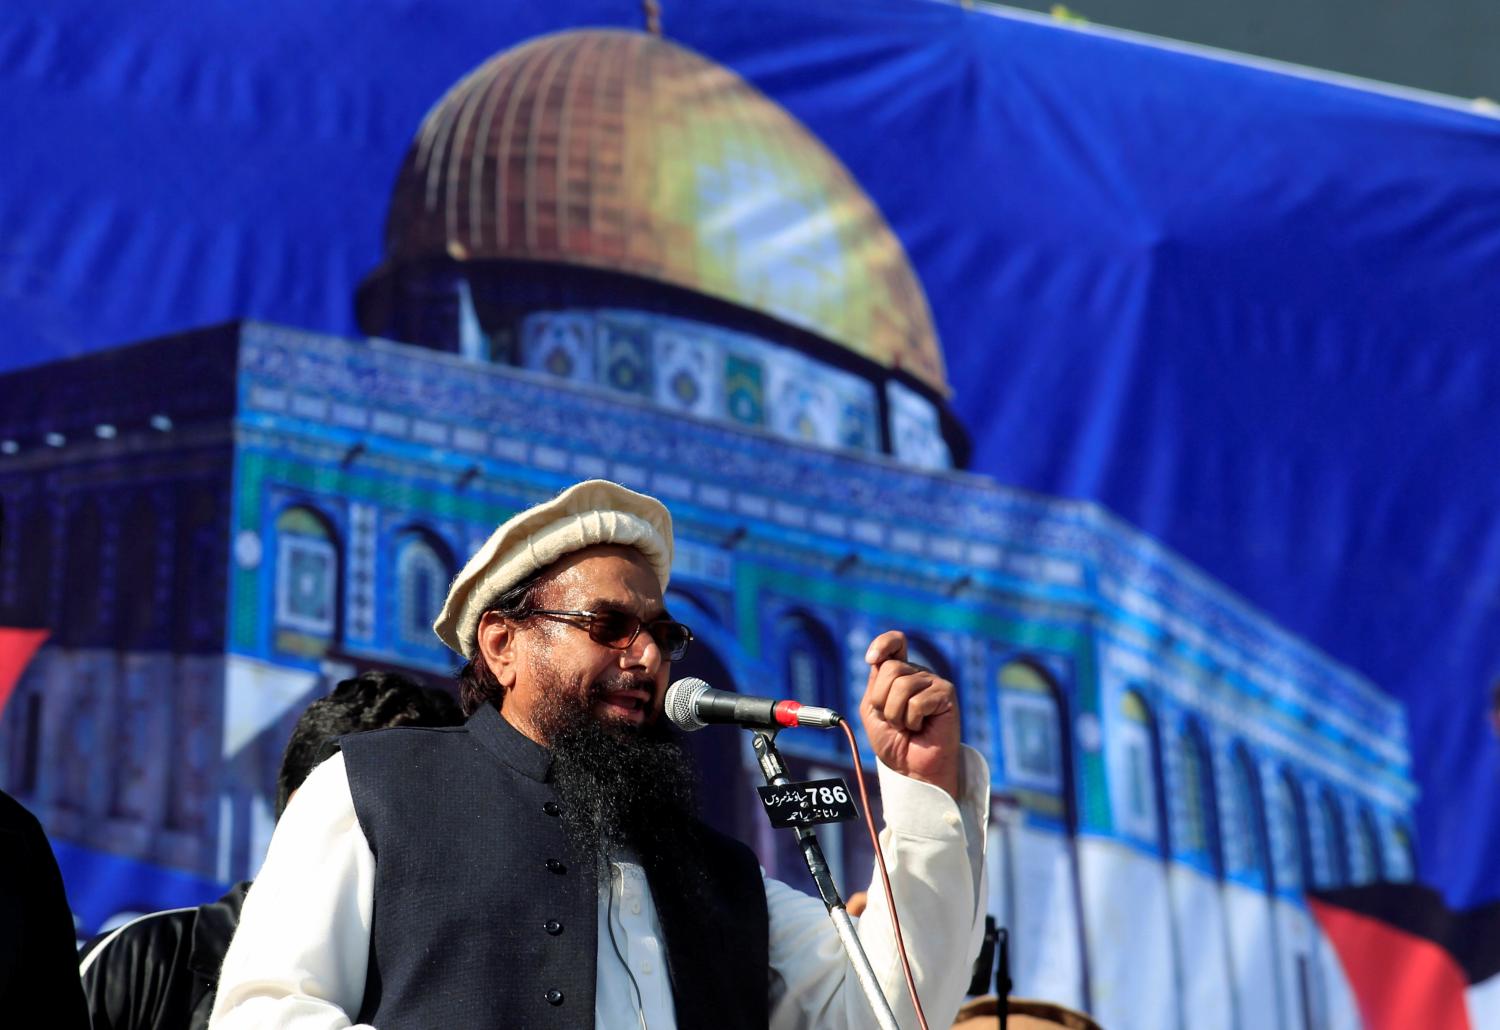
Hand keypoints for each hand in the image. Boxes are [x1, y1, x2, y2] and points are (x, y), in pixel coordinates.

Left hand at [858, 630, 961, 799]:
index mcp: (899, 673)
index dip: (883, 643)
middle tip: (893, 719)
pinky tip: (921, 727)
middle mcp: (917, 673)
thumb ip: (875, 683)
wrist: (912, 768)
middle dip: (882, 700)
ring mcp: (933, 682)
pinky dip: (912, 720)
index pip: (895, 642)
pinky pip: (916, 702)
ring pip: (901, 685)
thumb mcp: (873, 710)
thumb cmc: (894, 741)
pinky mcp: (945, 694)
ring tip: (907, 726)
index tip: (871, 659)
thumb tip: (879, 659)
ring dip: (895, 714)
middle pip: (890, 667)